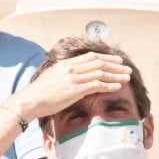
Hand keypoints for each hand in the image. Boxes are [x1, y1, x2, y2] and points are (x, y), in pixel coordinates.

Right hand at [8, 52, 131, 121]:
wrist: (30, 100)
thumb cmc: (39, 94)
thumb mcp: (52, 79)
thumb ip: (64, 76)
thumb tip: (72, 78)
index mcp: (66, 64)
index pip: (91, 57)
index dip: (107, 58)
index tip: (117, 60)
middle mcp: (71, 68)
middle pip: (99, 63)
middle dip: (115, 65)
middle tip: (127, 68)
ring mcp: (74, 78)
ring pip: (100, 73)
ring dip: (116, 74)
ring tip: (127, 77)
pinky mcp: (75, 89)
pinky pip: (97, 85)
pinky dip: (109, 85)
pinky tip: (117, 87)